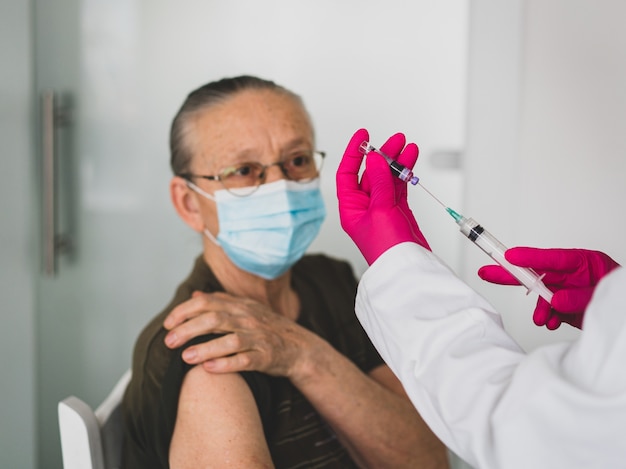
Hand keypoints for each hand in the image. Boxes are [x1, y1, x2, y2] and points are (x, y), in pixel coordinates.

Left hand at [163, 291, 317, 377]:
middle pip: (215, 319)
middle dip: (189, 329)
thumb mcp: (246, 310)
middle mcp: (248, 319)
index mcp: (240, 306)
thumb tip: (194, 296)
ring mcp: (258, 338)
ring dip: (206, 348)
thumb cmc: (268, 328)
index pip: (208, 302)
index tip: (168, 323)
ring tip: (186, 357)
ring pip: (230, 340)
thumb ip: (221, 302)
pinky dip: (227, 364)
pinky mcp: (266, 357)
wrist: (300, 348)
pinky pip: (245, 360)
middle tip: (169, 342)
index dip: (185, 311)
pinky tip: (209, 369)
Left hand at [336, 128, 429, 264]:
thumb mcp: (380, 211)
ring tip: (408, 146)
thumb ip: (379, 183)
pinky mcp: (398, 212)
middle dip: (382, 154)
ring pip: (387, 178)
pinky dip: (405, 174)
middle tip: (396, 140)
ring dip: (397, 162)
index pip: (346, 173)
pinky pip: (399, 187)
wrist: (407, 270)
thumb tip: (374, 159)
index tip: (363, 135)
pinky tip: (411, 160)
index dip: (353, 152)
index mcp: (350, 208)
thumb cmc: (387, 250)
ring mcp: (382, 209)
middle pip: (370, 173)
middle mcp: (364, 207)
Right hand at [478, 247, 619, 329]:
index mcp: (583, 262)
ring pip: (543, 296)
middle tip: (487, 272)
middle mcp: (572, 274)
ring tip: (541, 320)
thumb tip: (554, 301)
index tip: (509, 256)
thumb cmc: (622, 298)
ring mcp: (567, 290)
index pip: (551, 258)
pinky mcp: (565, 306)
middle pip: (537, 273)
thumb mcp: (602, 294)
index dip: (529, 258)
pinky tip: (551, 322)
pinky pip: (549, 309)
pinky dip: (547, 317)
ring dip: (539, 308)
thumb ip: (579, 297)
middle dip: (511, 274)